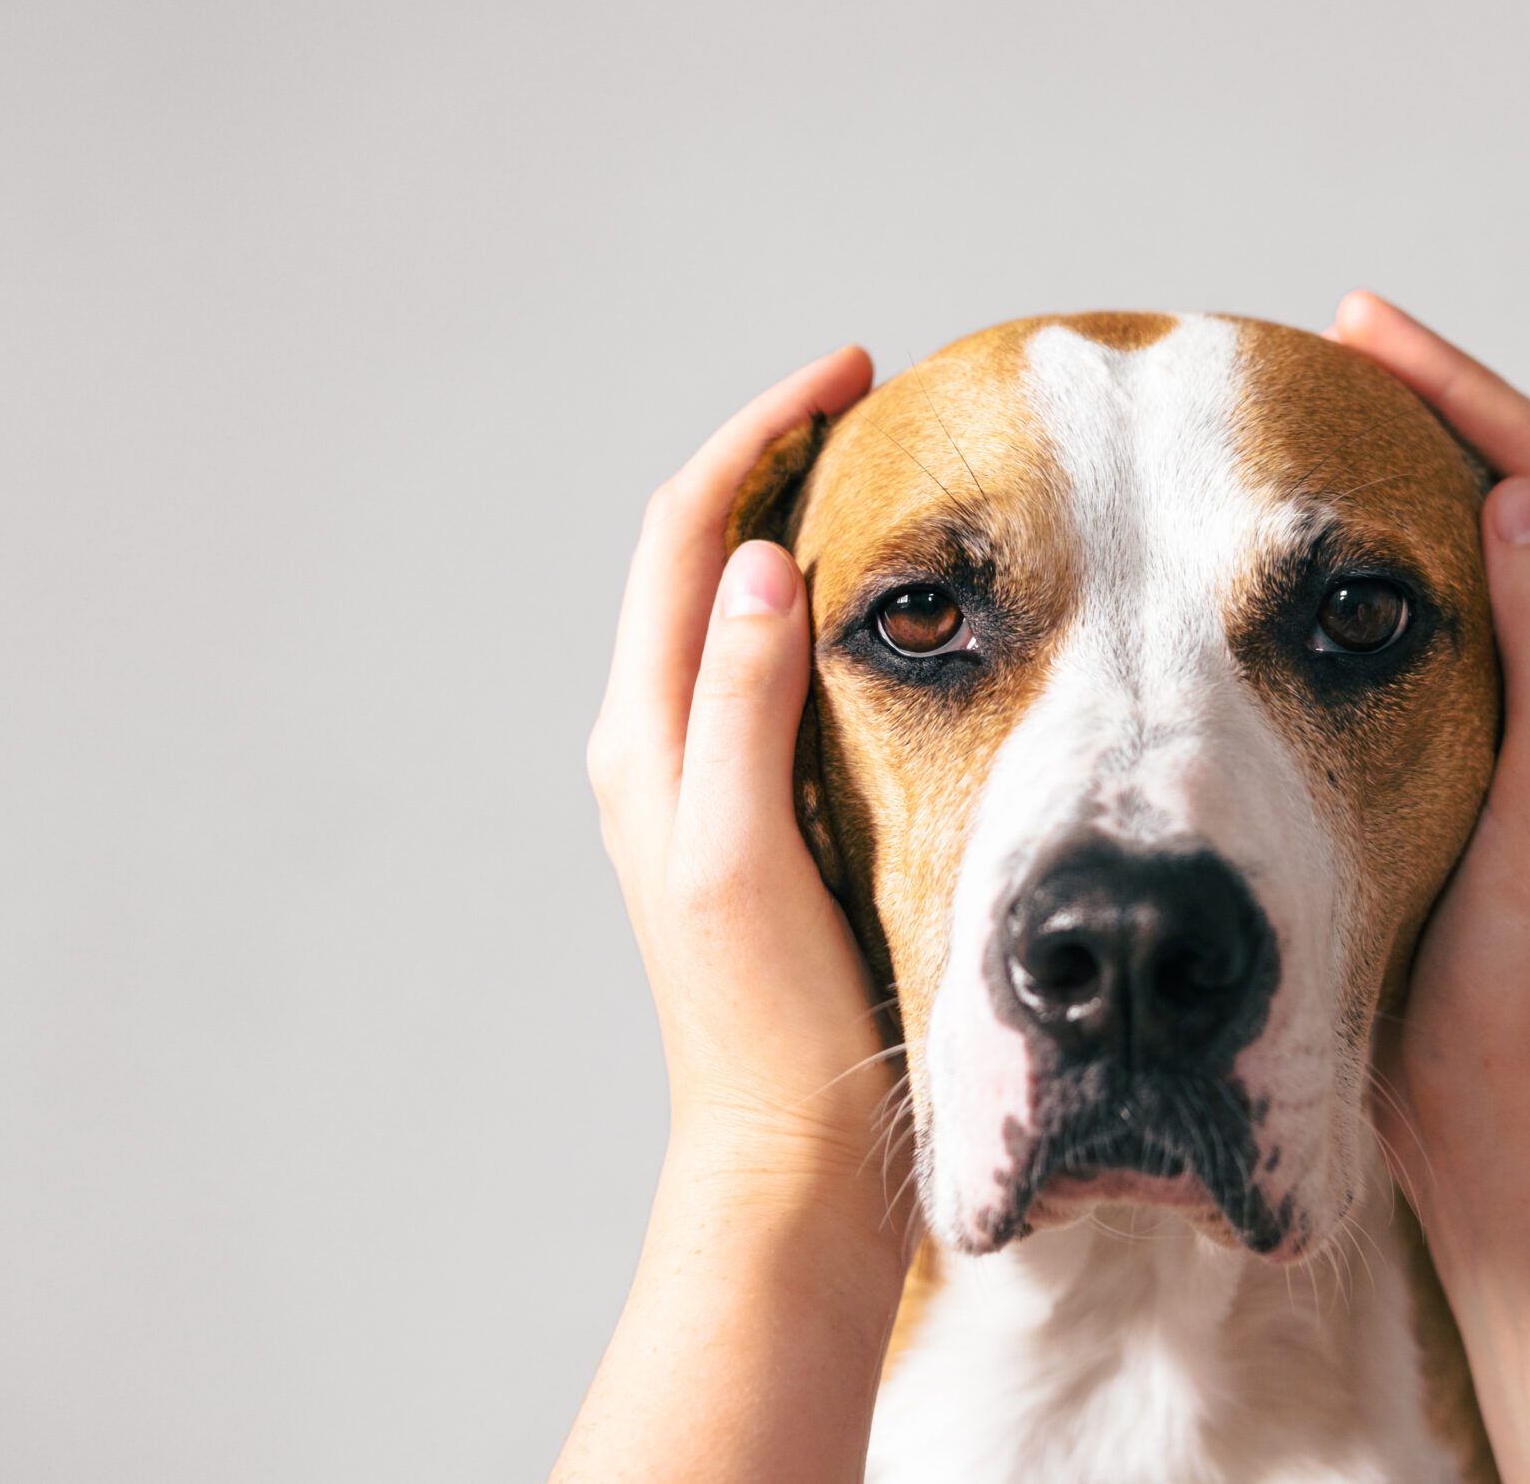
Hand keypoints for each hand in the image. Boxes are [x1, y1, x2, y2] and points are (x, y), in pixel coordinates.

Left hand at [583, 343, 896, 1208]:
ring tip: (881, 476)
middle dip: (773, 457)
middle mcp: (655, 746)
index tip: (851, 374)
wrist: (784, 1156)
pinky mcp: (746, 815)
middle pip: (696, 554)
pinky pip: (763, 668)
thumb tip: (757, 563)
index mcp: (644, 739)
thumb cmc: (773, 1024)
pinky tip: (886, 612)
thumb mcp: (749, 853)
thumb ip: (743, 706)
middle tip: (873, 403)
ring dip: (789, 522)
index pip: (685, 535)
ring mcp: (696, 781)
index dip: (758, 435)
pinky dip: (813, 604)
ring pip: (727, 606)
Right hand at [1335, 293, 1529, 1211]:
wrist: (1505, 1103)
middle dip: (1435, 403)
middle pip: (1522, 488)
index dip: (1461, 388)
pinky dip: (1388, 552)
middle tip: (1332, 343)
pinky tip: (1318, 553)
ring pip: (1483, 544)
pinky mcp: (1484, 750)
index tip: (1360, 329)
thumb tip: (1516, 502)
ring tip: (1323, 417)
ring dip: (1414, 466)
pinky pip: (1442, 613)